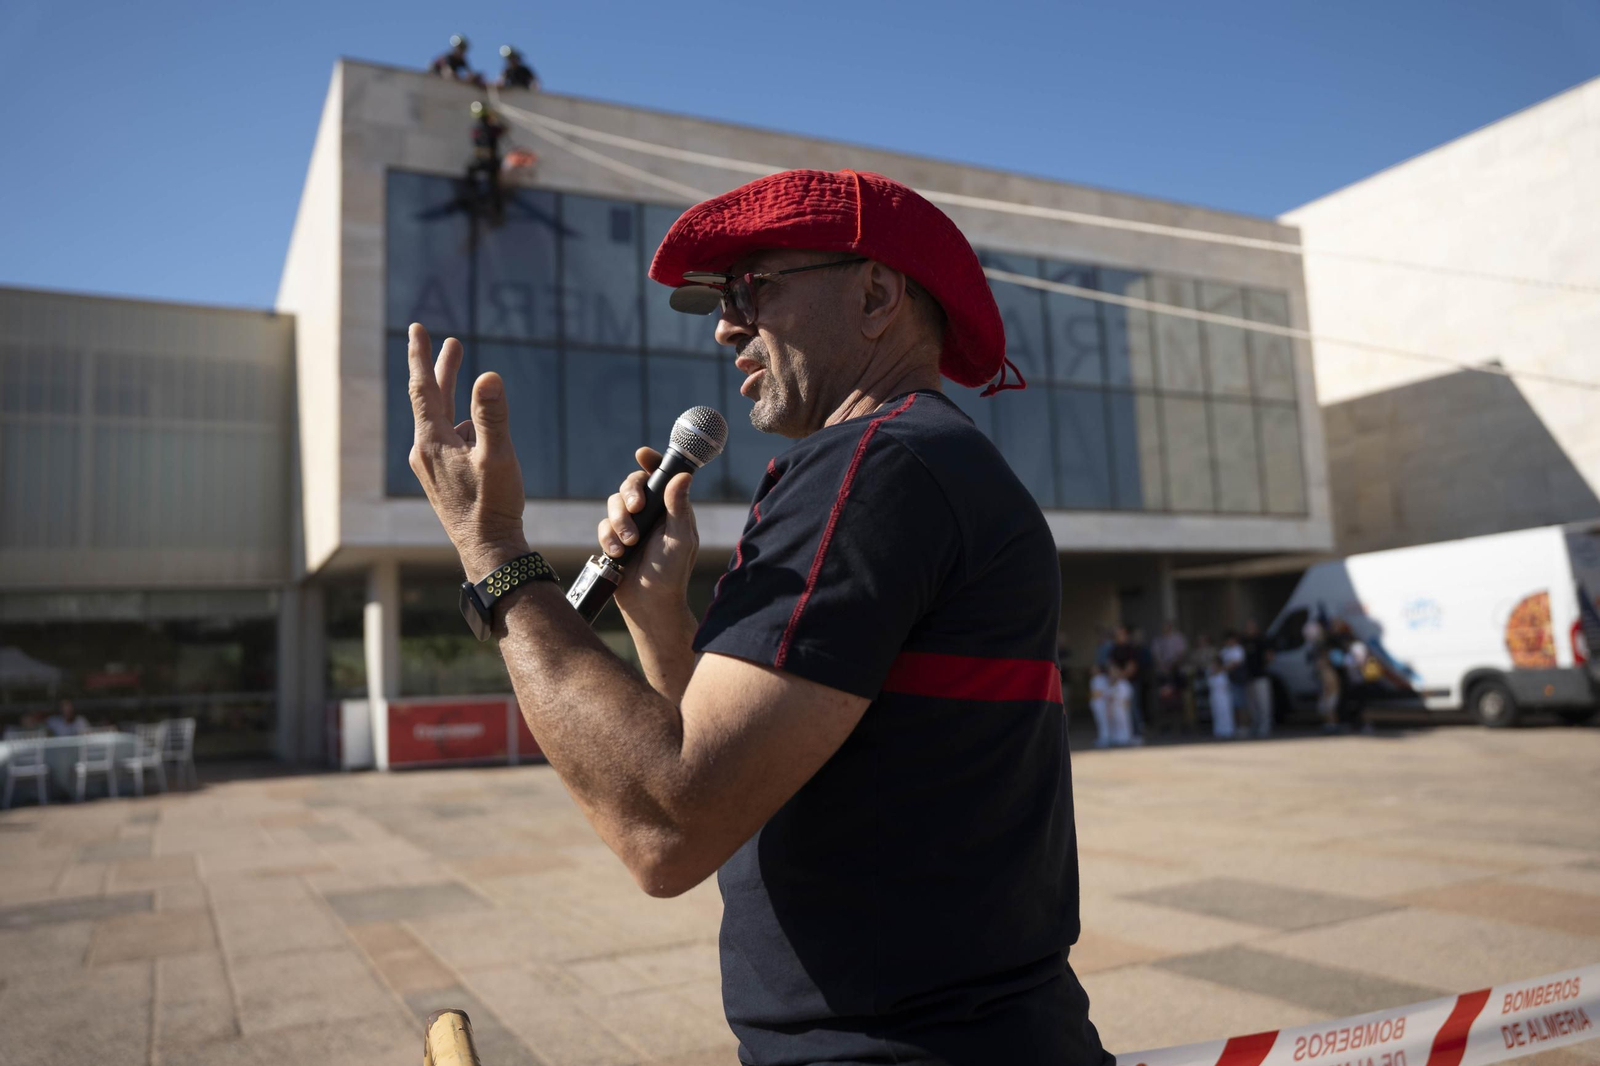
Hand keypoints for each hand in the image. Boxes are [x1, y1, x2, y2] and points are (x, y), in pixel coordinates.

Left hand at [406, 323, 528, 581]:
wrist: (489, 551)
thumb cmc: (494, 505)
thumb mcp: (498, 457)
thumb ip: (492, 416)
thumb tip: (488, 376)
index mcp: (433, 442)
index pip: (423, 388)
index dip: (422, 356)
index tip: (417, 328)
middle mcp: (425, 452)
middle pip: (431, 401)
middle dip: (441, 370)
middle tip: (451, 342)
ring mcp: (432, 468)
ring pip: (441, 422)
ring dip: (453, 399)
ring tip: (466, 382)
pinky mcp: (442, 481)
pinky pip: (448, 442)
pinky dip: (461, 426)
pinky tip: (476, 432)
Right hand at [598, 448, 698, 623]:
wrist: (649, 603)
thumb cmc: (671, 572)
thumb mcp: (680, 539)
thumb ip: (679, 507)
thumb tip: (683, 476)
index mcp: (671, 508)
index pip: (661, 477)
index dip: (652, 462)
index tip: (642, 454)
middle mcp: (651, 512)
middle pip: (632, 484)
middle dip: (630, 493)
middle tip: (636, 507)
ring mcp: (631, 524)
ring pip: (614, 503)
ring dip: (619, 521)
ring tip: (629, 543)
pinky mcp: (614, 538)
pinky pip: (603, 525)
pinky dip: (608, 537)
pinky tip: (617, 552)